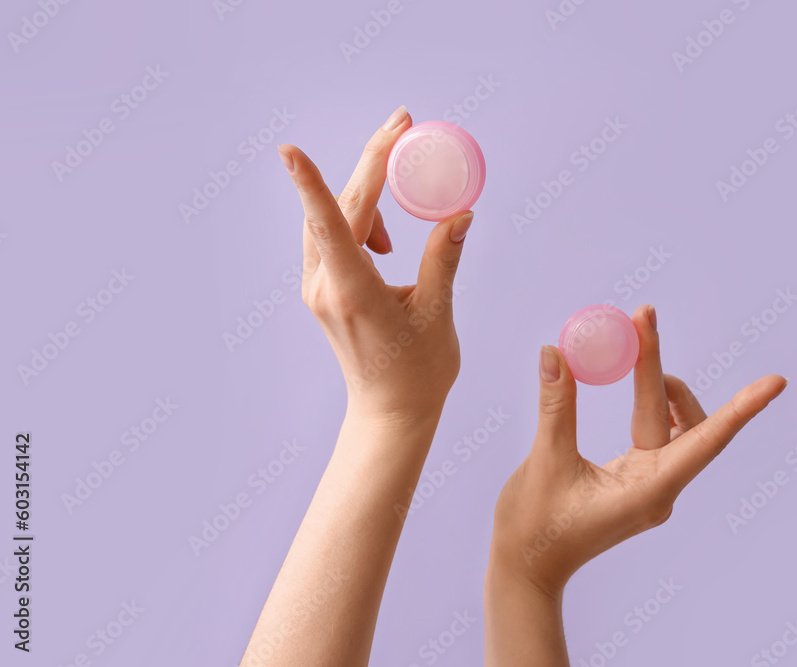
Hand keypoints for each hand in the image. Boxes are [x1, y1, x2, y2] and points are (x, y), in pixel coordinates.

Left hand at [277, 106, 473, 421]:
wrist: (390, 413)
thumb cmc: (418, 372)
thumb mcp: (438, 313)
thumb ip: (444, 257)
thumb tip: (460, 212)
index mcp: (353, 292)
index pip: (330, 225)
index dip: (311, 182)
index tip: (289, 149)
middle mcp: (326, 287)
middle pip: (339, 208)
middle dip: (371, 162)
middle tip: (402, 123)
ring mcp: (318, 290)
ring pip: (332, 220)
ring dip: (367, 193)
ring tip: (405, 186)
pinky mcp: (322, 292)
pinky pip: (332, 238)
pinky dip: (360, 221)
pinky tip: (388, 240)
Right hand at [488, 304, 787, 596]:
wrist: (526, 569)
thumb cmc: (534, 527)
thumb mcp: (545, 462)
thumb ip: (556, 406)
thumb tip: (556, 352)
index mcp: (648, 490)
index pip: (704, 441)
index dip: (742, 409)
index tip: (776, 382)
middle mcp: (659, 489)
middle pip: (679, 420)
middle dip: (660, 367)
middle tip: (643, 315)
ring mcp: (650, 487)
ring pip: (672, 426)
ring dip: (655, 386)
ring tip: (632, 346)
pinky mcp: (636, 483)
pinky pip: (655, 436)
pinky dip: (647, 405)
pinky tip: (635, 382)